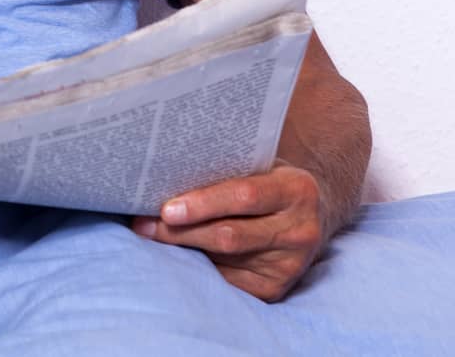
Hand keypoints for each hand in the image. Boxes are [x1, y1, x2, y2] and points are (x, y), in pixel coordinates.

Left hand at [132, 162, 324, 301]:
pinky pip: (227, 282)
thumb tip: (160, 179)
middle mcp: (299, 230)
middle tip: (143, 225)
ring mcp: (290, 264)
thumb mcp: (258, 166)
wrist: (311, 214)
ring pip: (224, 260)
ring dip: (182, 250)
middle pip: (229, 235)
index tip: (166, 209)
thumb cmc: (268, 182)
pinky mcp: (276, 288)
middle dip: (180, 232)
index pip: (244, 197)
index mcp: (296, 191)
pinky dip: (197, 268)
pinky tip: (176, 256)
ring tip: (150, 236)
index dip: (202, 204)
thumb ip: (224, 170)